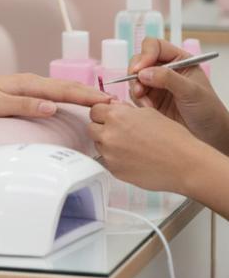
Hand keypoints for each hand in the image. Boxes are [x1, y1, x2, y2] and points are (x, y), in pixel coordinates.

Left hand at [0, 72, 111, 119]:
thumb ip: (24, 105)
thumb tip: (53, 106)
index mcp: (27, 83)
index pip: (65, 90)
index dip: (88, 96)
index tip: (110, 102)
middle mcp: (30, 82)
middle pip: (68, 87)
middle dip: (92, 94)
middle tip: (118, 104)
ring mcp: (27, 86)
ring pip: (61, 90)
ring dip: (82, 95)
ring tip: (103, 104)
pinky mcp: (23, 92)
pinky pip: (52, 93)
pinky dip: (68, 97)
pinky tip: (74, 104)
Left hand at [88, 99, 206, 192]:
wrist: (186, 164)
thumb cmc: (173, 138)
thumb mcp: (148, 113)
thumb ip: (125, 110)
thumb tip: (113, 107)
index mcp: (115, 116)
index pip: (95, 110)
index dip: (104, 114)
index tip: (111, 118)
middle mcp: (108, 134)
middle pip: (92, 127)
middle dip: (103, 128)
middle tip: (120, 133)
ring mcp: (110, 154)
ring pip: (99, 145)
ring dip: (108, 144)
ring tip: (130, 147)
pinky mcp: (115, 170)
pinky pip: (107, 161)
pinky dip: (116, 159)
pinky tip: (133, 159)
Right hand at [127, 38, 228, 151]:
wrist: (209, 136)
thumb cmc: (209, 111)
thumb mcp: (192, 92)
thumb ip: (168, 79)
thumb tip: (143, 72)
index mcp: (179, 60)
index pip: (154, 46)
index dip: (145, 54)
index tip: (140, 69)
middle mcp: (165, 69)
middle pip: (139, 60)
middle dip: (136, 74)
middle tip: (139, 89)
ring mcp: (155, 84)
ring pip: (134, 78)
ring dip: (136, 90)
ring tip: (147, 104)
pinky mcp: (149, 98)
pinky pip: (134, 94)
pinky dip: (137, 101)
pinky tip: (149, 109)